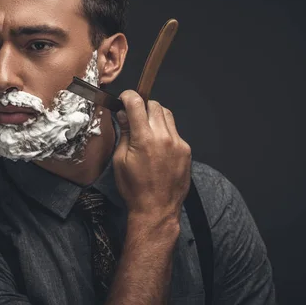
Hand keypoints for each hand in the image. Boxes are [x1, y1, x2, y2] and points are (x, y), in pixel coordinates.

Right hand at [113, 90, 191, 226]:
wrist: (156, 209)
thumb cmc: (135, 189)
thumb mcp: (120, 160)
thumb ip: (125, 133)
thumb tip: (125, 114)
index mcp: (144, 139)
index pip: (137, 103)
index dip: (128, 96)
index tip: (124, 99)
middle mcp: (164, 138)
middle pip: (154, 105)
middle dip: (142, 107)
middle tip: (133, 117)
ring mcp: (178, 143)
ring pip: (167, 115)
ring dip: (155, 116)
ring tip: (146, 130)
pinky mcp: (186, 150)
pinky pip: (175, 131)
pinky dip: (165, 131)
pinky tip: (157, 145)